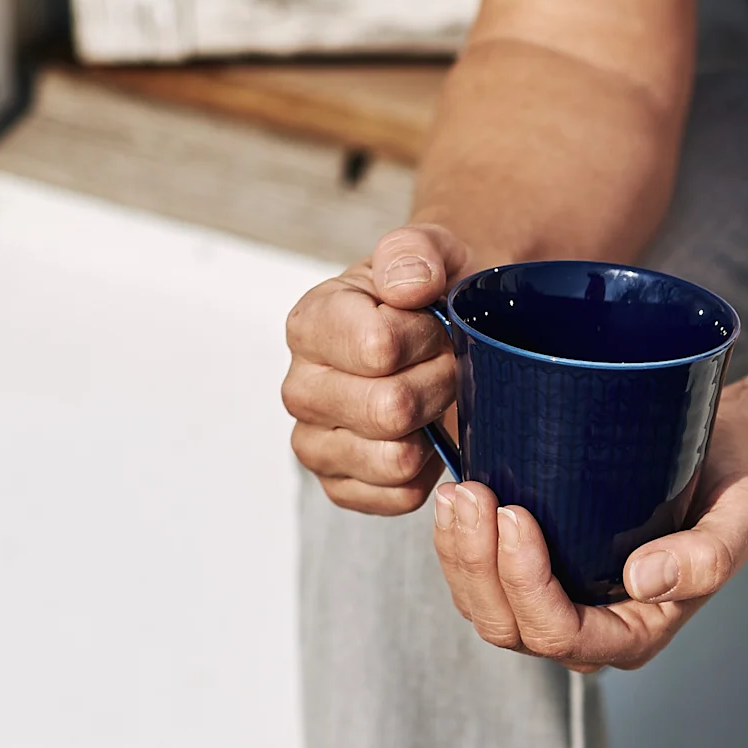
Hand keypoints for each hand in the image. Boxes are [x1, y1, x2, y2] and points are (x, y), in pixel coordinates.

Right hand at [282, 224, 470, 511]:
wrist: (445, 330)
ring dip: (435, 429)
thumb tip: (407, 286)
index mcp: (310, 324)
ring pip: (396, 459)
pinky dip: (429, 471)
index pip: (378, 348)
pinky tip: (426, 436)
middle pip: (389, 409)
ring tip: (436, 398)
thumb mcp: (432, 252)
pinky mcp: (341, 486)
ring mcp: (315, 443)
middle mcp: (301, 388)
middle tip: (446, 364)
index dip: (426, 339)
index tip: (435, 324)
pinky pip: (400, 495)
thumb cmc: (431, 296)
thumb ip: (416, 252)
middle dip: (437, 385)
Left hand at [433, 395, 747, 671]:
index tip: (516, 513)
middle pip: (508, 627)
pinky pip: (476, 580)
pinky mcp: (529, 576)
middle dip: (478, 564)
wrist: (714, 461)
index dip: (527, 583)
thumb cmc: (725, 489)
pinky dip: (456, 544)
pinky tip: (456, 497)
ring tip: (458, 492)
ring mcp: (553, 606)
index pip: (561, 633)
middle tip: (473, 494)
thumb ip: (710, 557)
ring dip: (458, 554)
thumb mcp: (741, 517)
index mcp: (632, 633)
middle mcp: (585, 631)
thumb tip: (643, 580)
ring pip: (482, 608)